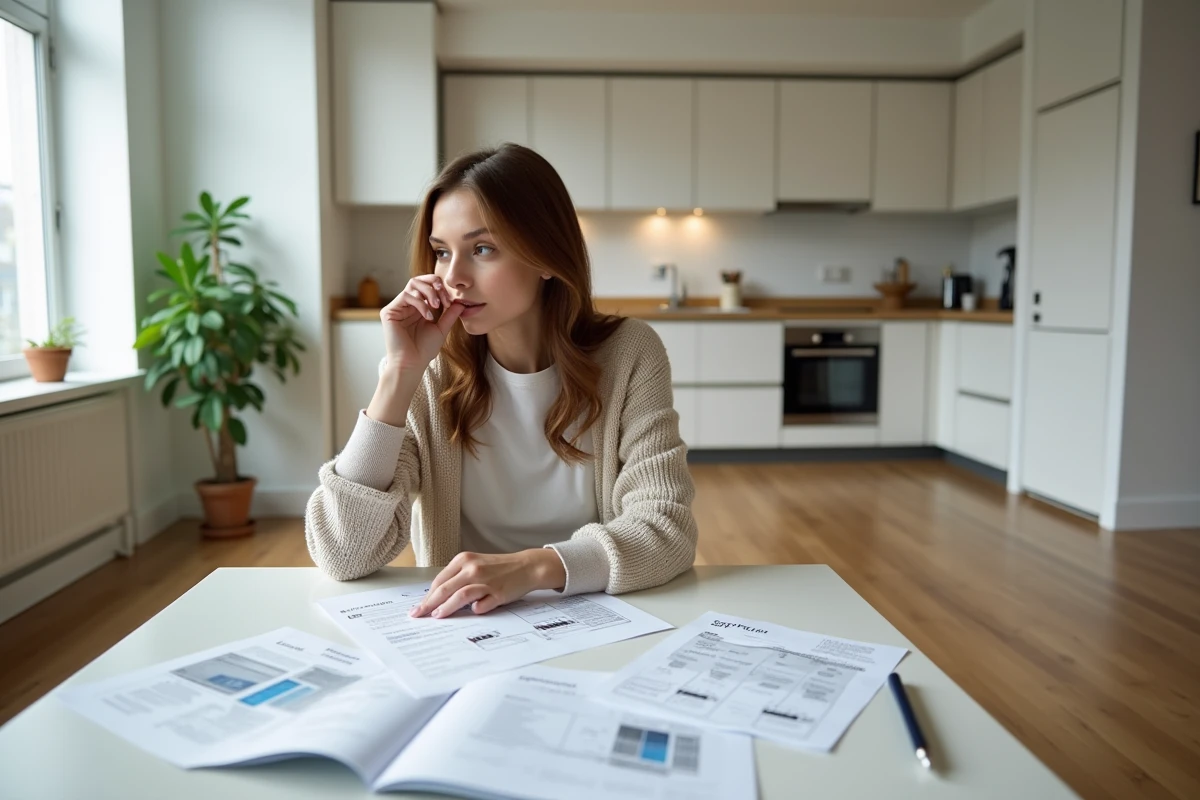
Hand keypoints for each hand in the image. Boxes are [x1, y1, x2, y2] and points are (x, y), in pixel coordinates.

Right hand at [380, 275, 465, 372]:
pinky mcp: (389, 311)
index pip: (427, 286)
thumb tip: (461, 303)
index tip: (451, 301)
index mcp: (417, 308)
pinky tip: (428, 316)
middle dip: (434, 285)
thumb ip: (449, 315)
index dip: (440, 289)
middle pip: (418, 280)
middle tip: (444, 298)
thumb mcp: (441, 329)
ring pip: (412, 285)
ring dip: (429, 293)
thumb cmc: (424, 350)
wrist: (412, 364)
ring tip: (438, 306)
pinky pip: (406, 296)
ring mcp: (397, 307)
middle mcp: (406, 305)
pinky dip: (420, 304)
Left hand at [409, 550, 566, 617]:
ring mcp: (486, 580)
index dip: (428, 596)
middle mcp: (473, 568)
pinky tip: (472, 612)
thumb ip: (458, 578)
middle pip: (445, 588)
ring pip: (459, 595)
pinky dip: (475, 609)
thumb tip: (438, 598)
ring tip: (437, 616)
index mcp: (464, 559)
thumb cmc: (499, 568)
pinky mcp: (498, 592)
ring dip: (446, 608)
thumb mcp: (475, 565)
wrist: (527, 566)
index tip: (419, 607)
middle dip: (429, 604)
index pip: (439, 580)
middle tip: (419, 615)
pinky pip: (482, 604)